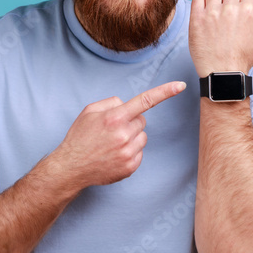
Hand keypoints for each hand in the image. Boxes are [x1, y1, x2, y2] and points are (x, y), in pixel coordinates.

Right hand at [49, 81, 186, 189]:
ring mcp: (128, 152)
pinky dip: (130, 151)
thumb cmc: (80, 137)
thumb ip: (111, 103)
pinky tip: (114, 154)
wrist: (71, 167)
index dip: (165, 92)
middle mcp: (124, 134)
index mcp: (114, 118)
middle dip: (131, 122)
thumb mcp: (89, 111)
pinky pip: (140, 152)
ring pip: (143, 137)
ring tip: (112, 143)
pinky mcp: (130, 166)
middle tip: (113, 130)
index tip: (180, 85)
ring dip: (132, 137)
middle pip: (142, 121)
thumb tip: (126, 104)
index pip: (145, 101)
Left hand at [189, 0, 252, 75]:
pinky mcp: (197, 18)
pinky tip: (205, 14)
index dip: (247, 2)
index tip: (241, 13)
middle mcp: (231, 9)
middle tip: (229, 18)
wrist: (223, 73)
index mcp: (249, 11)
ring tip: (216, 14)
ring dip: (215, 0)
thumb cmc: (245, 58)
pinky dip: (200, 3)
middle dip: (232, 2)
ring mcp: (212, 13)